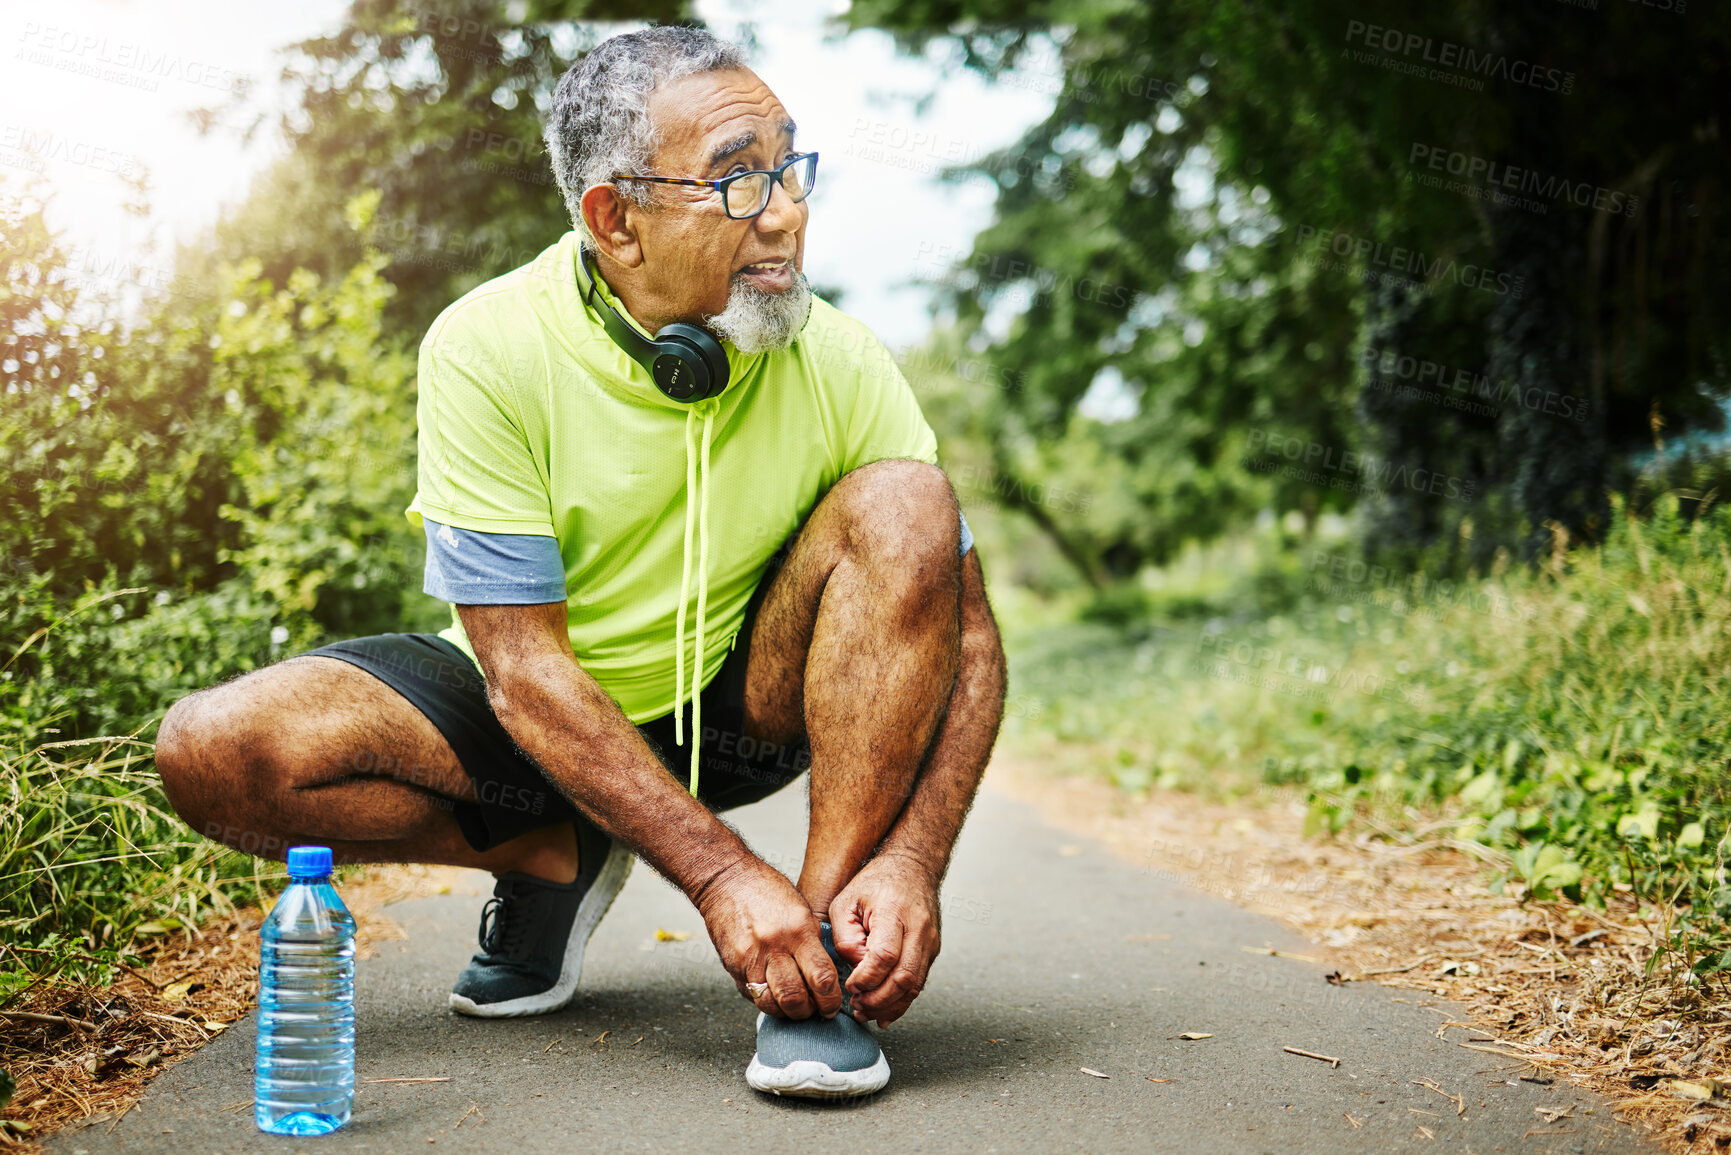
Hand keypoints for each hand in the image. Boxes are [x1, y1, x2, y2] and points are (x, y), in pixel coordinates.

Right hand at [694, 855, 842, 1020]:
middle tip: (815, 1010)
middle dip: (809, 1012)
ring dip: (787, 1012)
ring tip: (795, 1007)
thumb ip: (813, 942)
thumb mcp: (801, 909)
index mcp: (797, 930)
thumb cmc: (767, 890)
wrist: (726, 880)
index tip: (832, 1005)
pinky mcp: (732, 967)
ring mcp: (749, 959)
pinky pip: (753, 996)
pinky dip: (767, 1001)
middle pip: (795, 998)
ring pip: (771, 1004)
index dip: (831, 1000)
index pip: (821, 978)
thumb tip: (827, 975)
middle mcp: (773, 947)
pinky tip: (775, 994)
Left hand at [828, 851, 940, 1027]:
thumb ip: (846, 938)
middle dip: (878, 1000)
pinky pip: (919, 983)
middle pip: (904, 977)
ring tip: (866, 1012)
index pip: (884, 955)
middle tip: (857, 1006)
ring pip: (915, 985)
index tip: (850, 986)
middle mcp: (918, 928)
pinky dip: (901, 1001)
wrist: (913, 866)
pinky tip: (883, 1012)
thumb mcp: (846, 901)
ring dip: (890, 1006)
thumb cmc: (875, 883)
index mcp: (894, 911)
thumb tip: (856, 971)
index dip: (866, 978)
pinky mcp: (933, 950)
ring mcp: (930, 941)